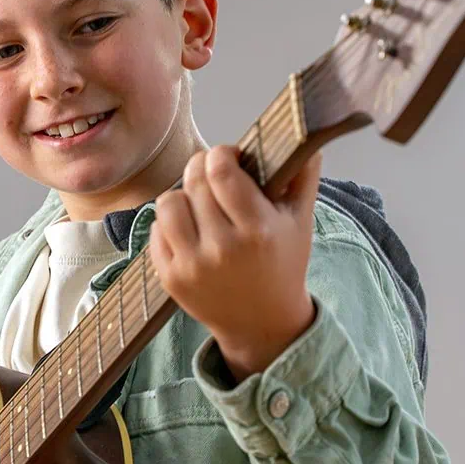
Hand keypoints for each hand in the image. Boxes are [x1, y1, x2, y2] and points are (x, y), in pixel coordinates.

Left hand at [151, 145, 321, 380]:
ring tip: (198, 201)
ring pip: (167, 203)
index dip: (221, 153)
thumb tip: (308, 140)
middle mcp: (222, 248)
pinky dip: (169, 224)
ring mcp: (193, 266)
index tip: (229, 155)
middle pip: (194, 182)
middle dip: (201, 168)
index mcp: (257, 230)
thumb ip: (303, 178)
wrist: (262, 323)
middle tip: (212, 173)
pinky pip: (156, 231)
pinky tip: (190, 228)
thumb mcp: (300, 223)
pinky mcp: (171, 279)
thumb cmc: (283, 265)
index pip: (221, 171)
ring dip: (181, 194)